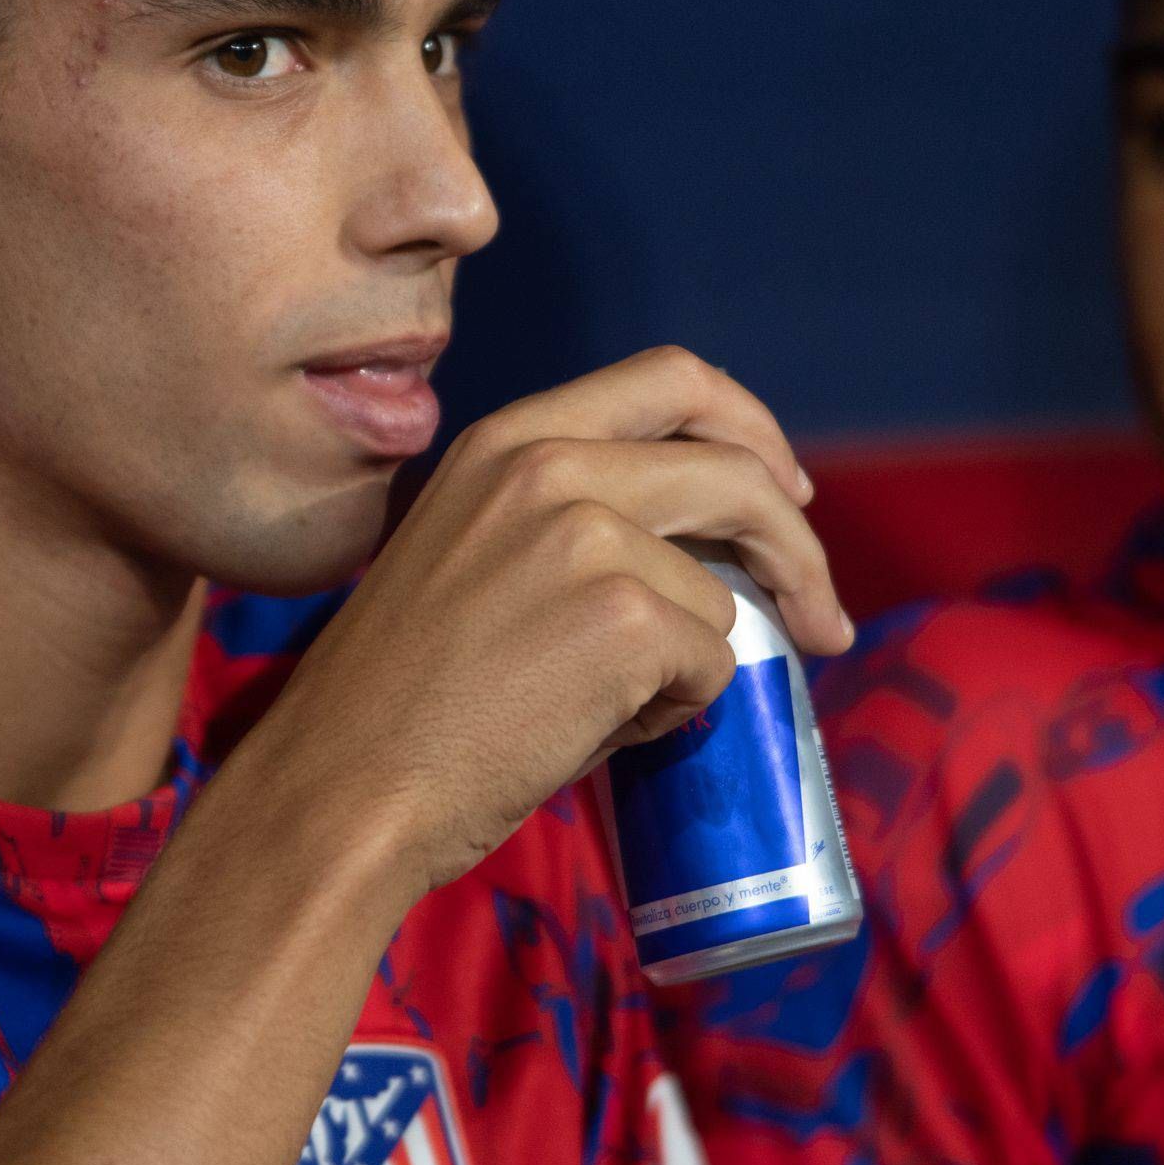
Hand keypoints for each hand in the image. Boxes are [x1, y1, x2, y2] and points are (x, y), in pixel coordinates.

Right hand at [250, 346, 852, 902]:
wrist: (341, 786)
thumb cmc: (401, 702)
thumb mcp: (473, 555)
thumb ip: (568, 521)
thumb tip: (711, 556)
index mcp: (506, 438)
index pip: (670, 378)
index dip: (750, 427)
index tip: (785, 486)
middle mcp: (548, 464)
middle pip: (735, 468)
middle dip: (799, 541)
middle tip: (822, 614)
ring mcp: (589, 535)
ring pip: (720, 594)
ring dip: (690, 663)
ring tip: (601, 710)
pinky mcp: (625, 617)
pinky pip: (712, 667)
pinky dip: (673, 713)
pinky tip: (591, 732)